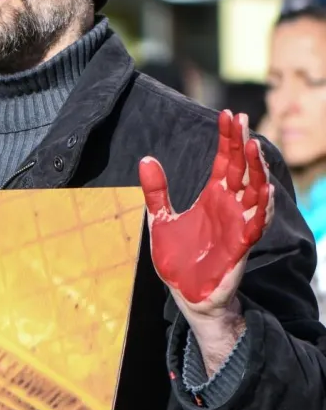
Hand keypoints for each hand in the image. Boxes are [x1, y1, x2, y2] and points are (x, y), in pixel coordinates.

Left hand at [139, 110, 273, 316]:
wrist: (185, 294)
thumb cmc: (178, 259)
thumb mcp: (160, 220)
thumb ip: (156, 191)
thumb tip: (146, 159)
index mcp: (212, 198)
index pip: (224, 161)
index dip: (227, 139)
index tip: (228, 114)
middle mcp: (229, 207)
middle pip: (241, 169)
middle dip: (243, 145)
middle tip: (242, 119)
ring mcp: (237, 226)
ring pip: (255, 193)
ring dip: (256, 171)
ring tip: (254, 147)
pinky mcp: (240, 248)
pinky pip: (255, 226)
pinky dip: (261, 210)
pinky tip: (263, 193)